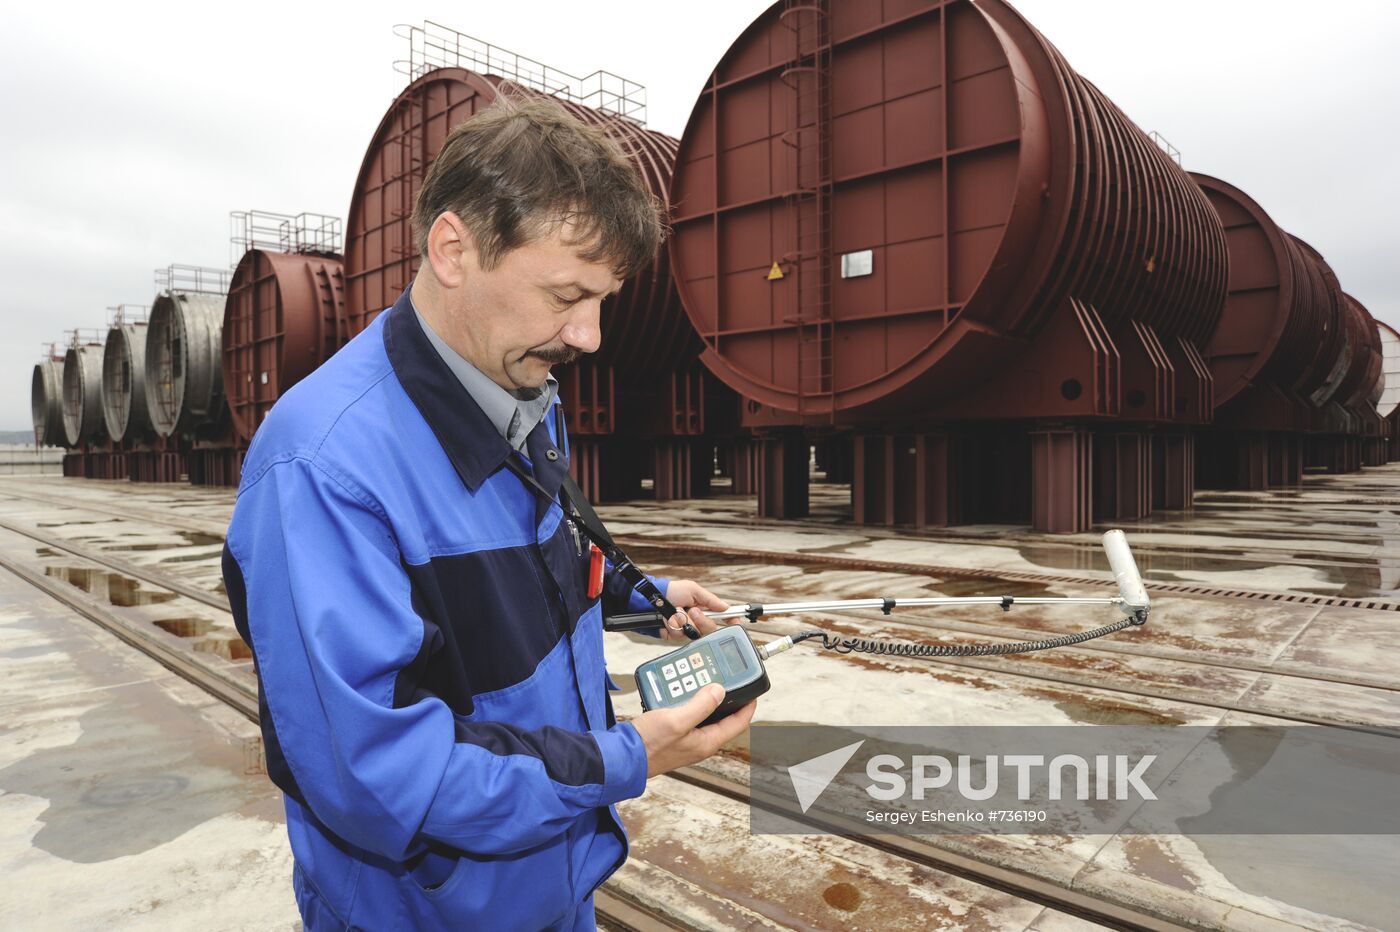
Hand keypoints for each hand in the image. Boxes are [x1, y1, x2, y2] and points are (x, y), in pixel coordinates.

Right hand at [631, 684, 756, 776]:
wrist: (621, 757)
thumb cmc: (647, 745)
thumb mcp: (677, 720)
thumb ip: (701, 705)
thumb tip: (720, 691)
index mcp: (707, 742)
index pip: (738, 723)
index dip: (748, 706)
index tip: (752, 689)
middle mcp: (700, 742)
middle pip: (722, 717)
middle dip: (725, 697)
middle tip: (724, 678)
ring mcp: (687, 739)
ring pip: (704, 713)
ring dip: (703, 696)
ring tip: (700, 680)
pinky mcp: (674, 734)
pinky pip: (688, 714)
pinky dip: (687, 700)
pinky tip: (679, 690)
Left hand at [660, 579, 732, 640]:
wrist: (649, 601)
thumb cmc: (670, 591)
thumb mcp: (692, 589)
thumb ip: (710, 599)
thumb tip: (725, 607)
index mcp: (703, 607)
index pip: (721, 615)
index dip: (730, 620)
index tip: (735, 622)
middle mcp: (697, 619)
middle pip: (710, 627)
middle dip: (700, 619)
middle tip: (691, 610)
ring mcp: (687, 628)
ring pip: (695, 632)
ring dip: (685, 621)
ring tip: (676, 612)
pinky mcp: (676, 635)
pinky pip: (681, 635)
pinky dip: (675, 626)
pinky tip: (670, 620)